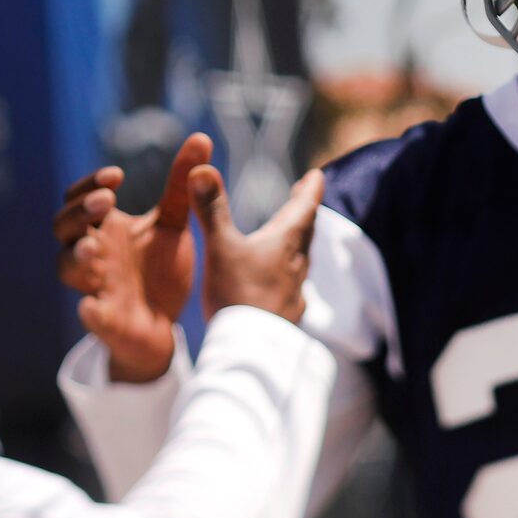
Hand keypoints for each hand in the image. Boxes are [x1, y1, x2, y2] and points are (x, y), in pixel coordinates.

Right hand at [55, 134, 208, 383]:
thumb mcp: (173, 223)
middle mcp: (92, 253)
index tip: (117, 176)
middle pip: (63, 226)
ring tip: (95, 247)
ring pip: (66, 268)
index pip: (78, 198)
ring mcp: (94, 285)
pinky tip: (91, 307)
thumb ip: (181, 184)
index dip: (89, 184)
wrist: (166, 324)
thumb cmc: (160, 269)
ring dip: (77, 256)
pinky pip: (89, 315)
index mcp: (104, 228)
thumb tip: (201, 137)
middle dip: (79, 212)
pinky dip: (89, 311)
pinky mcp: (105, 320)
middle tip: (106, 201)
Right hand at [197, 163, 322, 325]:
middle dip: (304, 212)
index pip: (304, 209)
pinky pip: (293, 287)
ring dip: (299, 242)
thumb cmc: (237, 295)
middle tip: (305, 196)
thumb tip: (201, 168)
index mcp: (283, 244)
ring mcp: (293, 292)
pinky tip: (283, 284)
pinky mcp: (286, 315)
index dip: (310, 190)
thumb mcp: (220, 247)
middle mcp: (295, 265)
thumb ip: (211, 209)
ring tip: (294, 236)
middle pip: (305, 232)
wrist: (250, 349)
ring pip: (301, 260)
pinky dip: (290, 274)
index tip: (317, 175)